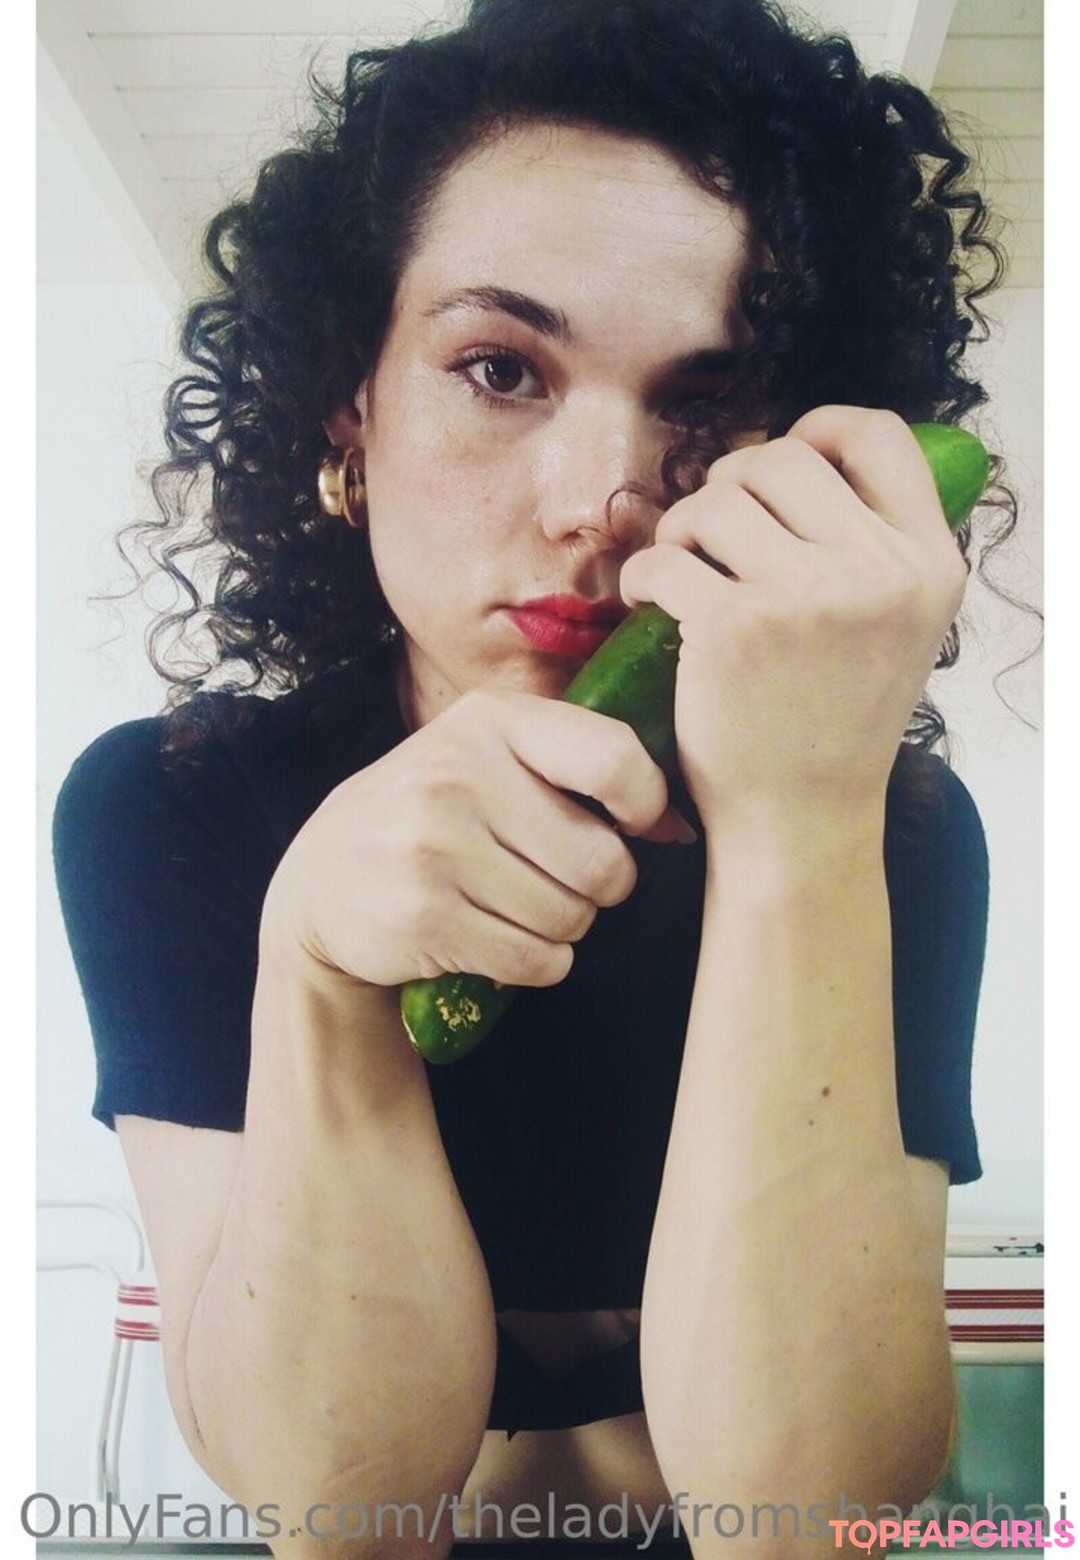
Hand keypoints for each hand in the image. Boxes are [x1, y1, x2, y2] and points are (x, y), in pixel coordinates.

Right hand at [262, 688, 681, 988]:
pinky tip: (498, 940)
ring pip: (571, 918)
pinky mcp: (424, 917)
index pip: (613, 757)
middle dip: (599, 887)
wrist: (323, 883)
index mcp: (490, 721)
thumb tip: (677, 827)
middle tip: (563, 882)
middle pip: (602, 860)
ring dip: (562, 928)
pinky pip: (536, 961)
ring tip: (516, 907)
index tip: (633, 822)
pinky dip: (536, 964)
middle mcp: (460, 775)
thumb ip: (577, 770)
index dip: (645, 803)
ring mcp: (435, 847)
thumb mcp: (487, 758)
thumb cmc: (433, 816)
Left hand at [619, 407, 968, 833]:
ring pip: (717, 499)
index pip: (880, 436)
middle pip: (781, 458)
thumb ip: (874, 548)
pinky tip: (651, 603)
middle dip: (730, 485)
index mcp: (928, 564)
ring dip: (683, 528)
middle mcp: (878, 571)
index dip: (818, 430)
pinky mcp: (734, 625)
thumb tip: (795, 460)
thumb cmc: (834, 724)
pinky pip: (665, 557)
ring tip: (683, 570)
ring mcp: (807, 596)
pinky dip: (643, 576)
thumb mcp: (897, 627)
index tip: (779, 465)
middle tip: (711, 534)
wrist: (800, 820)